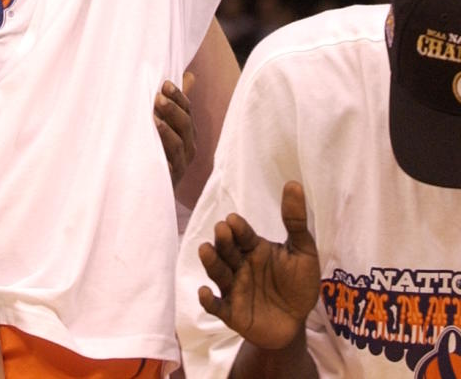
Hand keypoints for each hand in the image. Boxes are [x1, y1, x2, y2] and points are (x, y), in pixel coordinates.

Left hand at [154, 71, 195, 188]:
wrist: (150, 186)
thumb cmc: (159, 147)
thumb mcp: (166, 122)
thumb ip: (176, 101)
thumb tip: (189, 75)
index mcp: (187, 131)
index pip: (187, 109)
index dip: (178, 96)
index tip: (165, 84)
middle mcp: (188, 147)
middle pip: (185, 125)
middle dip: (172, 109)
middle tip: (157, 97)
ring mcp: (181, 165)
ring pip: (178, 145)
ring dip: (166, 130)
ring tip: (153, 120)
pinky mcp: (170, 180)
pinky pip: (169, 169)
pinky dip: (164, 159)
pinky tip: (155, 150)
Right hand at [197, 181, 320, 349]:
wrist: (296, 324)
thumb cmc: (297, 284)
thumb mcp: (303, 252)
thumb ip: (295, 221)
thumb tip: (293, 183)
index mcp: (254, 248)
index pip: (243, 234)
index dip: (238, 227)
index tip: (234, 220)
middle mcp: (240, 265)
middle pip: (227, 249)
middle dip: (223, 240)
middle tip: (222, 230)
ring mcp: (234, 288)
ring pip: (218, 273)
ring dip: (211, 262)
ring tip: (205, 250)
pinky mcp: (232, 313)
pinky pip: (217, 306)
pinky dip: (208, 301)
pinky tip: (204, 293)